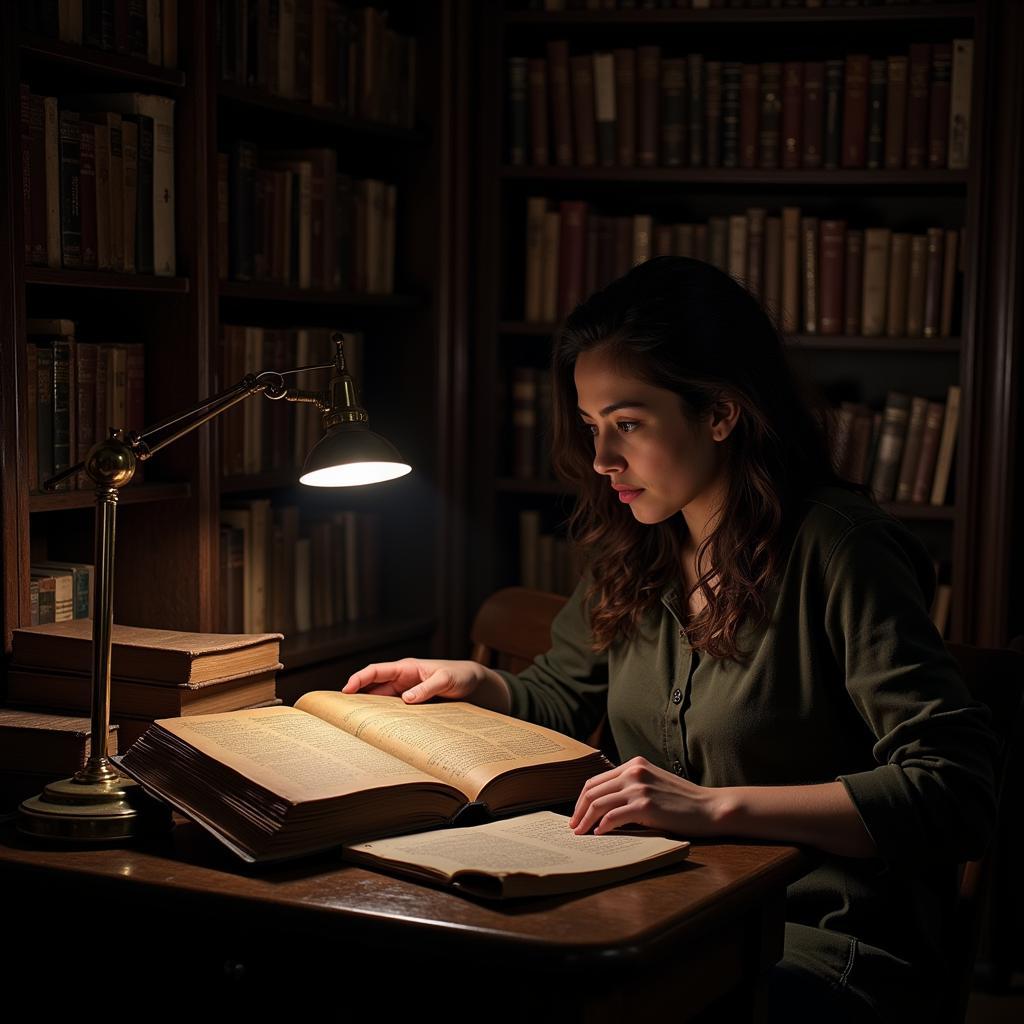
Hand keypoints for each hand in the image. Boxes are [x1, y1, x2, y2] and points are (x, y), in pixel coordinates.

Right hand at [342, 657, 509, 710]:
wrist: (474, 683)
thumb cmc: (460, 675)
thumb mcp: (446, 679)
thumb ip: (427, 688)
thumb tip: (406, 699)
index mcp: (406, 667)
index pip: (376, 671)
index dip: (359, 679)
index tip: (346, 690)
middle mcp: (402, 679)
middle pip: (373, 688)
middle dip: (357, 697)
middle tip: (342, 713)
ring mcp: (406, 692)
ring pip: (381, 701)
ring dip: (370, 710)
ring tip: (356, 725)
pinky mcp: (412, 704)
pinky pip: (393, 710)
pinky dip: (384, 718)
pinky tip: (380, 730)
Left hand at [567, 756, 723, 836]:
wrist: (709, 807)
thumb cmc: (683, 800)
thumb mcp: (654, 783)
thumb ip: (632, 786)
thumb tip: (605, 805)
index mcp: (634, 763)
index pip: (597, 780)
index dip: (582, 798)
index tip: (577, 814)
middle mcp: (634, 771)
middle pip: (593, 790)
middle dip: (579, 810)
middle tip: (573, 827)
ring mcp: (639, 788)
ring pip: (598, 804)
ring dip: (585, 821)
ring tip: (581, 833)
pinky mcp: (645, 806)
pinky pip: (613, 817)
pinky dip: (602, 827)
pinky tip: (600, 834)